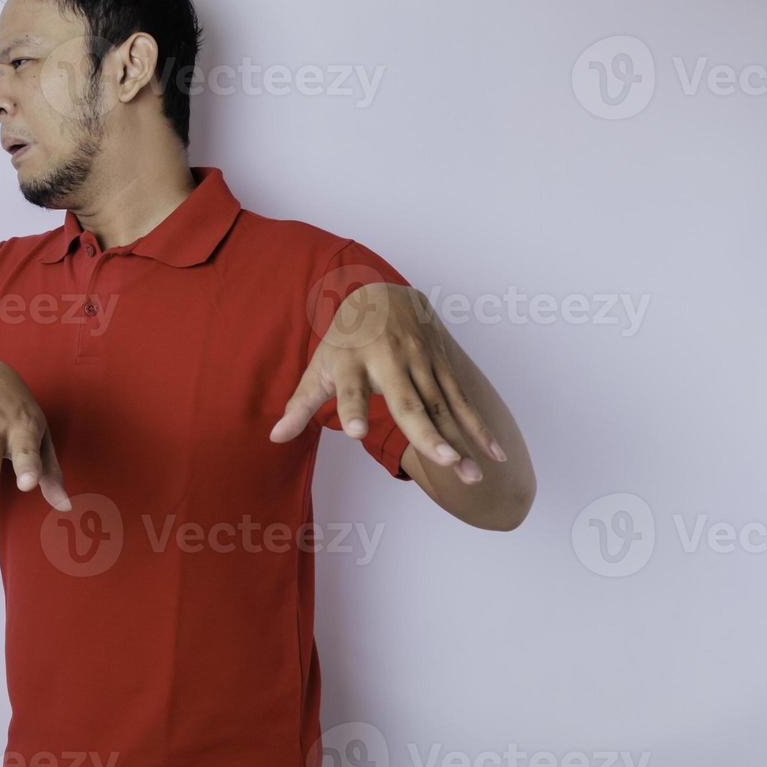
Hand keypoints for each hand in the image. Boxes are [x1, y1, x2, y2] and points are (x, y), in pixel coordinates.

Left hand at [269, 283, 505, 483]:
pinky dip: (479, 426)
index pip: (350, 389)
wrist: (383, 293)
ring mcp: (420, 361)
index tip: (352, 432)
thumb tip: (275, 437)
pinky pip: (461, 399)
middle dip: (427, 432)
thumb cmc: (345, 339)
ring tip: (473, 474)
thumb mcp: (320, 365)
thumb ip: (300, 404)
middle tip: (445, 461)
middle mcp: (389, 360)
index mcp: (353, 361)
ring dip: (462, 440)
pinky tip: (492, 454)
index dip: (351, 408)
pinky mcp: (441, 365)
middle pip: (408, 401)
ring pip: (442, 405)